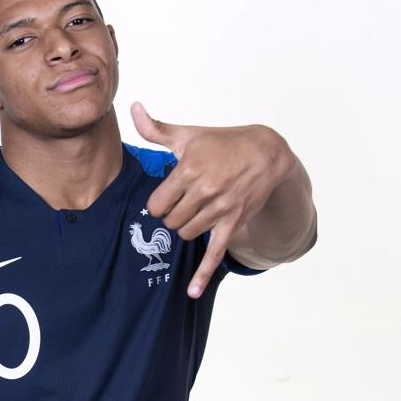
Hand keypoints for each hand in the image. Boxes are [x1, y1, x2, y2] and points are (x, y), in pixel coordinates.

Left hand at [130, 102, 293, 297]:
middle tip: (183, 203)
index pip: (157, 204)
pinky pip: (214, 254)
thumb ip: (156, 129)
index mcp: (188, 170)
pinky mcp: (232, 223)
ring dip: (186, 227)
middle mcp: (204, 191)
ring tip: (196, 211)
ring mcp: (219, 209)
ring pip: (186, 234)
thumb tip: (134, 108)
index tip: (167, 196)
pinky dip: (202, 275)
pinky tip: (193, 292)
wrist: (266, 152)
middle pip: (170, 222)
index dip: (159, 204)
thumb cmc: (222, 143)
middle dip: (172, 215)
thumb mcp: (189, 135)